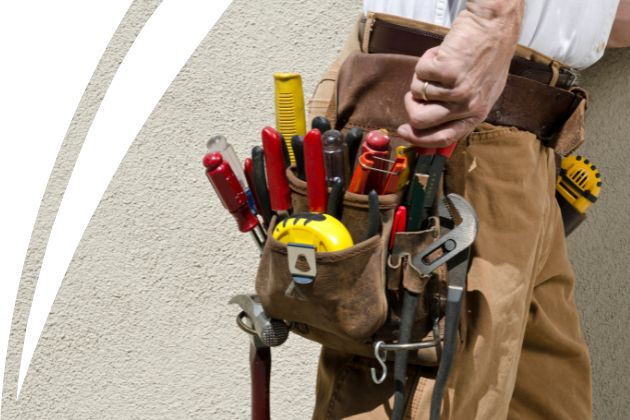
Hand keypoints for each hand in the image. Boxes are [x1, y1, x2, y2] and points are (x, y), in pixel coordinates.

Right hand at [397, 2, 522, 147]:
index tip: (403, 130)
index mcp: (476, 114)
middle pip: (420, 121)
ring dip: (422, 76)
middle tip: (416, 91)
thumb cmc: (485, 55)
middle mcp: (468, 106)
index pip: (443, 138)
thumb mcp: (479, 91)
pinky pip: (419, 73)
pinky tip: (442, 53)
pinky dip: (425, 60)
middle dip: (410, 105)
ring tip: (441, 63)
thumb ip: (457, 110)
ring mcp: (458, 90)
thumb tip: (424, 124)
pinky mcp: (447, 72)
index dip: (418, 138)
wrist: (493, 26)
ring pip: (416, 93)